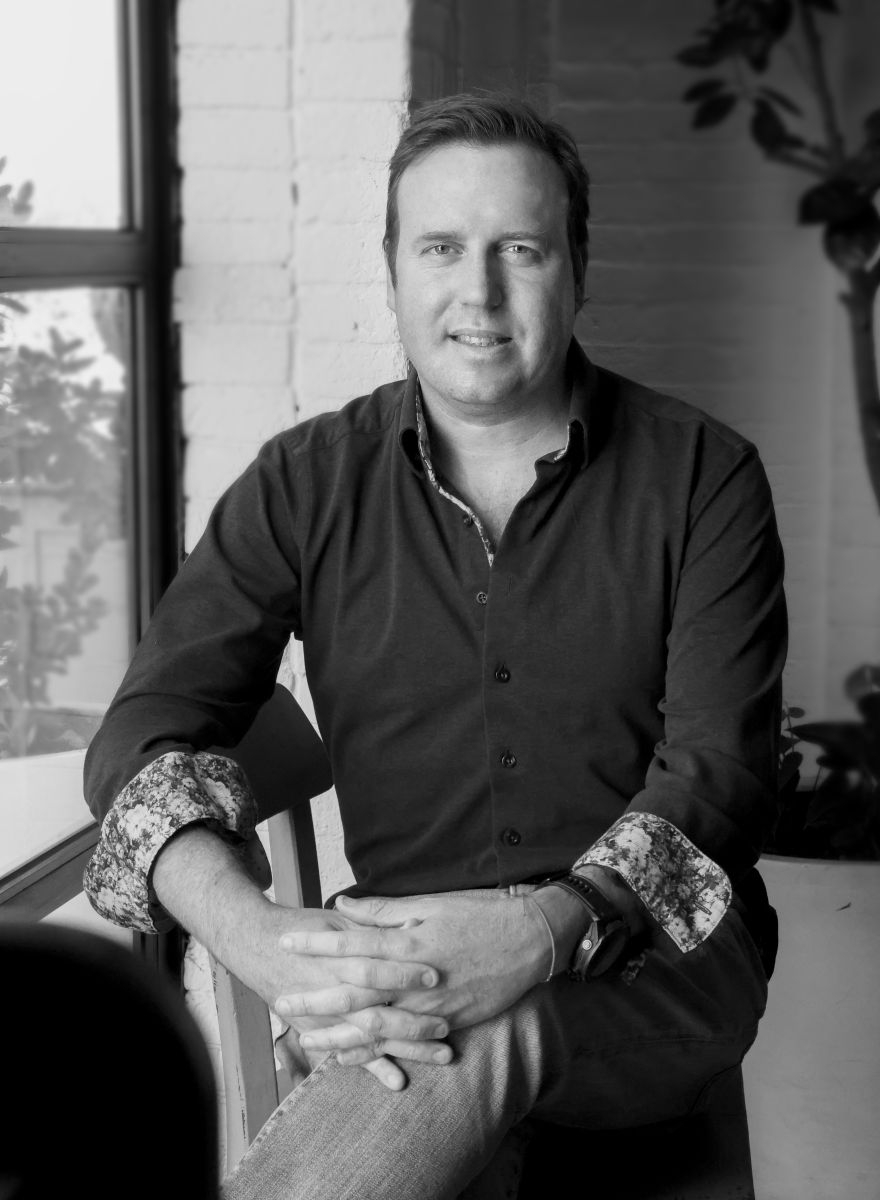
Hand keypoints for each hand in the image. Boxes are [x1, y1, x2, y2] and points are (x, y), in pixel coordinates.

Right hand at [152, 827, 447, 1090]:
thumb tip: (412, 924)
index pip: (379, 963)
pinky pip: (349, 1052)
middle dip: (415, 1019)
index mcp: (342, 955)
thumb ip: (371, 925)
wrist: (255, 943)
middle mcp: (336, 988)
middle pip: (380, 1007)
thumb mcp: (339, 921)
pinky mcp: (320, 1030)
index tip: (438, 975)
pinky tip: (398, 1081)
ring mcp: (327, 1014)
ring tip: (442, 1055)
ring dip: (407, 1047)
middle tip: (447, 1025)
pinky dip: (373, 1066)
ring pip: (371, 1035)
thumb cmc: (303, 927)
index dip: (407, 970)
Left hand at [275, 891, 552, 1052]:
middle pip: (356, 993)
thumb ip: (385, 910)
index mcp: (409, 941)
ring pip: (377, 1026)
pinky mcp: (448, 1022)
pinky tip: (351, 1059)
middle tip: (282, 1003)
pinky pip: (405, 1043)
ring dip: (339, 1035)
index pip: (353, 943)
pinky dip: (377, 1053)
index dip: (318, 944)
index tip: (287, 942)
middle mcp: (415, 978)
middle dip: (317, 999)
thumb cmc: (480, 913)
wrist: (531, 939)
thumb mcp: (431, 903)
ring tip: (306, 1040)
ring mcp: (432, 1005)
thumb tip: (345, 904)